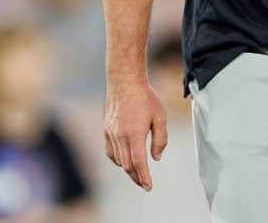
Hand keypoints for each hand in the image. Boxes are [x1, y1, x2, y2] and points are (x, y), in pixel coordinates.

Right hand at [103, 77, 167, 191]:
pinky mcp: (106, 130)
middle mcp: (120, 136)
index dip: (144, 178)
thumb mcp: (160, 117)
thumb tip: (156, 158)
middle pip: (128, 166)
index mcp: (135, 134)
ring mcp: (111, 133)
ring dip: (128, 169)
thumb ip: (160, 139)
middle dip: (137, 177)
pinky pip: (110, 152)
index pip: (139, 163)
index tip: (149, 187)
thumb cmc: (145, 97)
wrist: (124, 81)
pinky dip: (117, 160)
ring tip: (137, 174)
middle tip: (144, 184)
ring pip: (118, 160)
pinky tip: (125, 160)